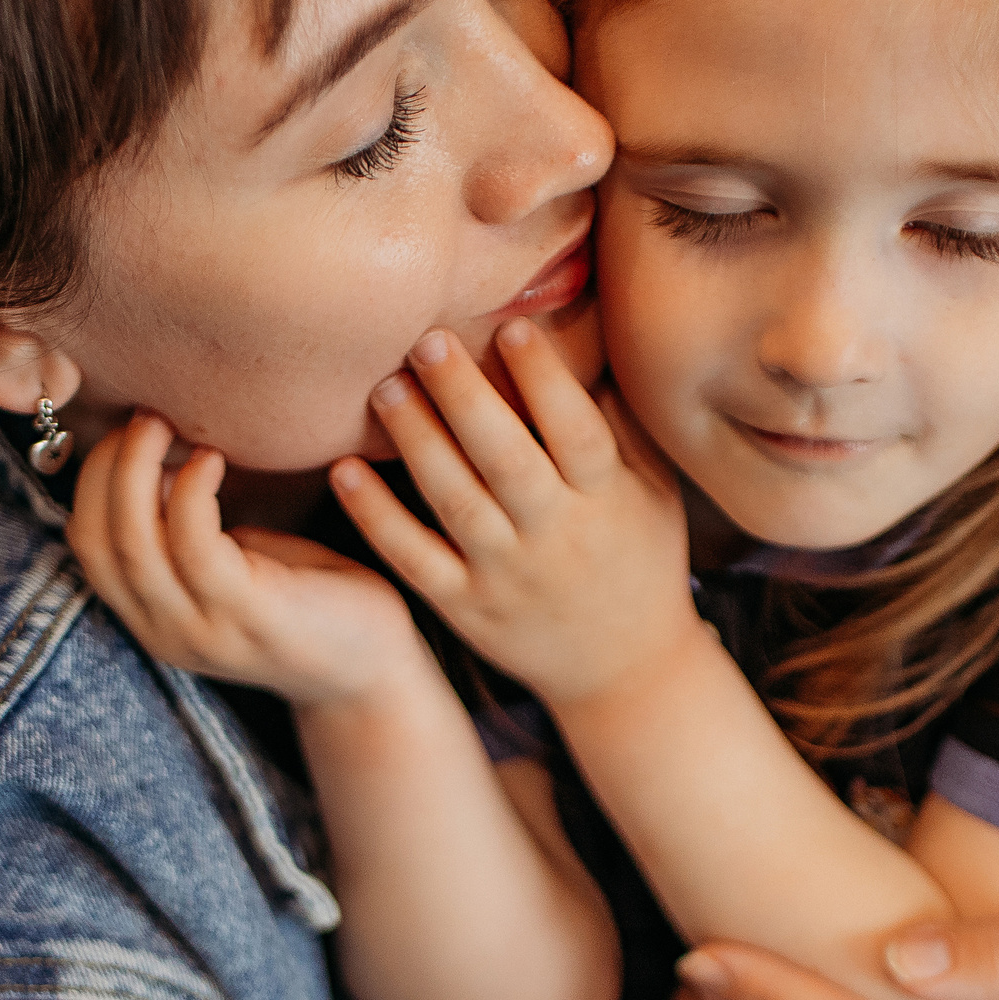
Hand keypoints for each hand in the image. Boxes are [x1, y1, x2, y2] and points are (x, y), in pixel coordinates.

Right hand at [69, 412, 427, 705]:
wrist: (374, 669)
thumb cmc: (309, 599)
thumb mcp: (232, 562)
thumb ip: (186, 528)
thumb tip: (156, 461)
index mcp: (153, 617)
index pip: (87, 543)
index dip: (93, 479)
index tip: (127, 431)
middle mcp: (165, 631)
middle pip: (98, 540)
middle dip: (108, 466)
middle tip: (145, 415)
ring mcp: (203, 629)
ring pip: (136, 543)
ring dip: (139, 469)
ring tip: (165, 424)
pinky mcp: (249, 615)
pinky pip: (195, 544)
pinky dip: (192, 491)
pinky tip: (212, 459)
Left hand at [329, 319, 695, 704]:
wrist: (625, 672)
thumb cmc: (641, 561)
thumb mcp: (654, 495)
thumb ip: (623, 428)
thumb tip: (588, 348)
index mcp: (606, 499)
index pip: (576, 432)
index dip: (546, 381)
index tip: (512, 327)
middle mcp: (554, 535)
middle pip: (506, 459)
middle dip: (464, 397)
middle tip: (425, 341)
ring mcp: (505, 574)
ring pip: (455, 501)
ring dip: (416, 442)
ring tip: (384, 388)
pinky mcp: (464, 606)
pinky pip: (414, 558)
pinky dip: (376, 517)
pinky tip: (344, 471)